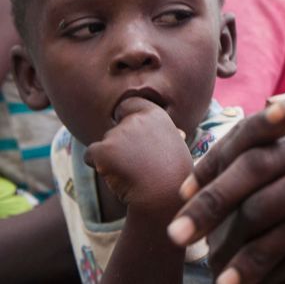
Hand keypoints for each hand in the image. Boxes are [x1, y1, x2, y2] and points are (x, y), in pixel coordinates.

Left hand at [85, 97, 192, 215]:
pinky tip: (116, 175)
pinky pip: (90, 156)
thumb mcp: (178, 148)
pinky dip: (98, 166)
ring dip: (111, 158)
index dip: (127, 118)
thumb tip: (179, 133)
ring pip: (103, 144)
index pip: (129, 104)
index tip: (134, 136)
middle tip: (138, 163)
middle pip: (114, 128)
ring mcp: (118, 134)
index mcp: (156, 115)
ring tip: (132, 172)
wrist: (163, 195)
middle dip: (120, 145)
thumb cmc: (175, 176)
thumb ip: (167, 136)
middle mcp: (136, 120)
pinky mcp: (103, 149)